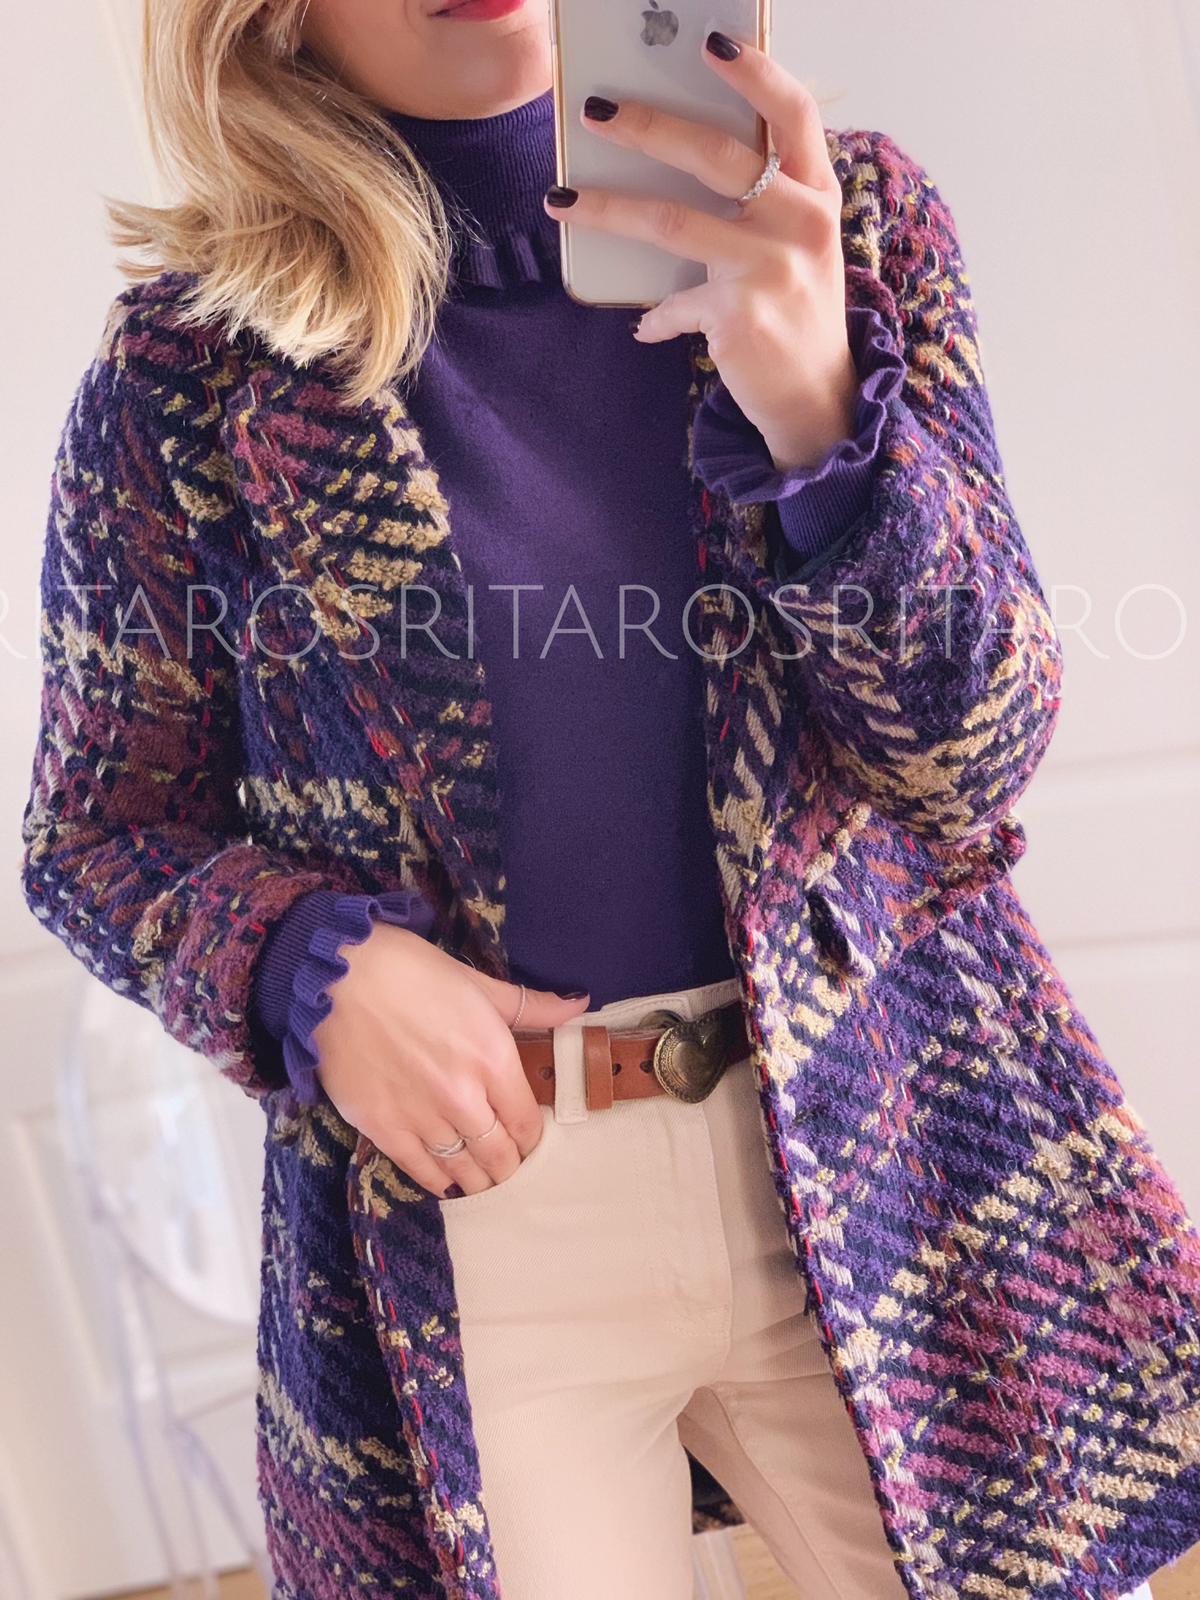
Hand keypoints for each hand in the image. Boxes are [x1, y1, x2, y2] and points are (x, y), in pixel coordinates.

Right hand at [312, 924, 590, 1197]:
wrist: (339, 976)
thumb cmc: (413, 972)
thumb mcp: (480, 984)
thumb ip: (531, 1006)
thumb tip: (579, 1005)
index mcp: (493, 1060)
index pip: (527, 1124)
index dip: (531, 1137)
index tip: (526, 1138)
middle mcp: (463, 1098)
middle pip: (499, 1156)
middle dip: (508, 1165)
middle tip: (505, 1164)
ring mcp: (422, 1117)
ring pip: (463, 1170)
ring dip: (477, 1179)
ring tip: (481, 1179)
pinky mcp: (382, 1127)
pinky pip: (421, 1172)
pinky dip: (439, 1183)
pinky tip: (447, 1182)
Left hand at [544, 31, 857, 472]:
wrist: (816, 396)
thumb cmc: (795, 304)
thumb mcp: (797, 241)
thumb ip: (761, 196)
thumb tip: (672, 152)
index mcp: (817, 193)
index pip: (794, 113)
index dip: (755, 72)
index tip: (710, 40)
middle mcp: (801, 223)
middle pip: (719, 155)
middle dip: (650, 126)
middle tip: (596, 108)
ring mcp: (772, 270)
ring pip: (674, 221)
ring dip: (609, 208)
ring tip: (562, 199)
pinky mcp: (740, 318)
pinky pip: (675, 302)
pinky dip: (654, 316)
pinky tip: (643, 323)